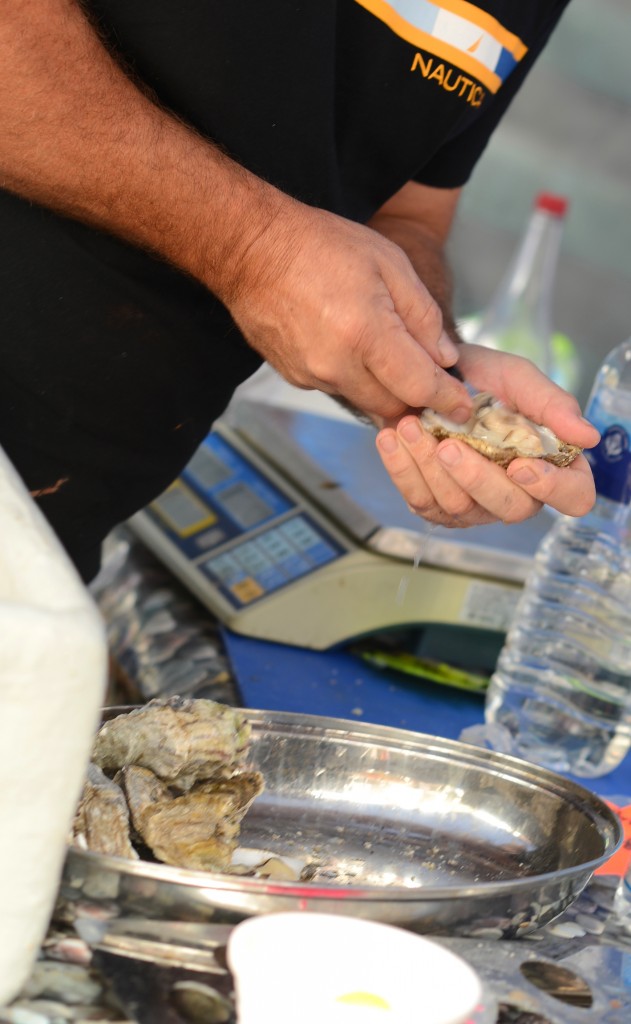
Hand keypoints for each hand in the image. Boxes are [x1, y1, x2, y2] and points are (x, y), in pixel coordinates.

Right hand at [225, 200, 471, 421]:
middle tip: (436, 386)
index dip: (448, 400)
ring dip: (387, 391)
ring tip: (395, 361)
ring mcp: (311, 376)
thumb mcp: (389, 263)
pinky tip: (356, 350)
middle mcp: (336, 365)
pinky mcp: (295, 378)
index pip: (419, 387)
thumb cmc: (321, 245)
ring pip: (366, 402)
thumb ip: (423, 316)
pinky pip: (339, 390)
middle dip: (418, 400)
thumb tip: (445, 358)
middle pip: (393, 407)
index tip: (464, 408)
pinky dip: (357, 379)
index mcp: (365, 333)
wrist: (251, 248)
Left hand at [375, 344, 599, 525]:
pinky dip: (402, 469)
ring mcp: (475, 505)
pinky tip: (392, 438)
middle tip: (448, 444)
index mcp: (552, 464)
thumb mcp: (518, 378)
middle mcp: (517, 492)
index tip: (521, 464)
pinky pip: (421, 501)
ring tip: (410, 425)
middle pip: (511, 508)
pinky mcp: (435, 505)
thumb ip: (551, 404)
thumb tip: (588, 437)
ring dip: (430, 467)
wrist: (427, 374)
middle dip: (475, 477)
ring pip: (458, 507)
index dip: (553, 489)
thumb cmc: (482, 378)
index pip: (573, 496)